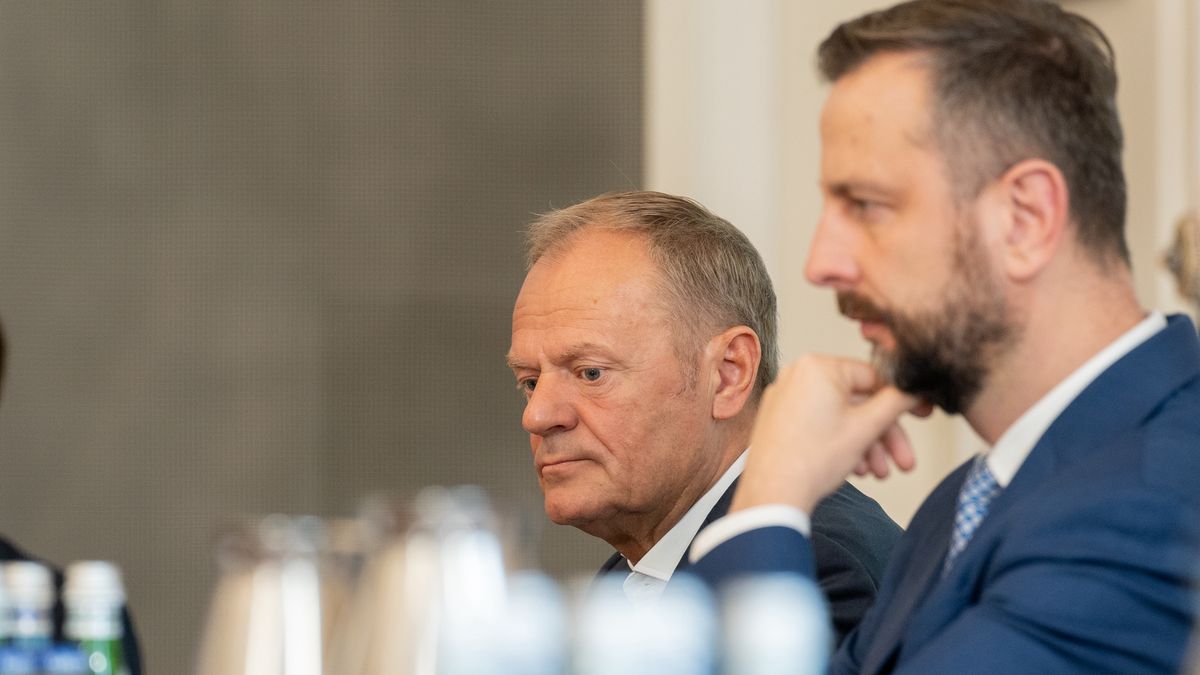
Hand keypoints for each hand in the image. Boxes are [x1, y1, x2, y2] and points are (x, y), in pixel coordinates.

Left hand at [731, 354, 924, 514]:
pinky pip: (819, 423)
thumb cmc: (811, 461)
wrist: (773, 494)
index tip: (918, 413)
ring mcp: (785, 397)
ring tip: (879, 473)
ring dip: (865, 445)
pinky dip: (840, 443)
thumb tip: (912, 389)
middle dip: (884, 435)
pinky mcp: (779, 418)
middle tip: (903, 459)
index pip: (873, 377)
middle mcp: (798, 375)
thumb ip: (896, 402)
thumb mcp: (866, 428)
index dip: (900, 400)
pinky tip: (855, 469)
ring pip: (840, 416)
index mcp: (818, 367)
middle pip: (857, 402)